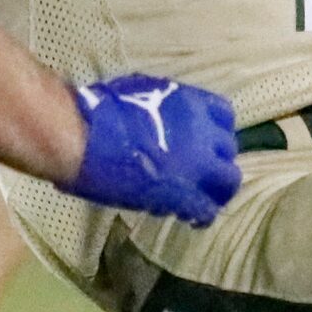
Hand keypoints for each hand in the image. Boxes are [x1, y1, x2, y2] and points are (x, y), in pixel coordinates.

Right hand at [61, 74, 243, 225]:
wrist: (83, 136)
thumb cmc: (98, 110)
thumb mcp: (140, 92)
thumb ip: (161, 109)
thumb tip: (159, 118)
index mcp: (191, 103)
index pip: (224, 116)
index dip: (214, 133)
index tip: (204, 143)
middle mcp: (202, 132)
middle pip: (228, 151)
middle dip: (216, 163)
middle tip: (201, 175)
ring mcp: (197, 165)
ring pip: (227, 182)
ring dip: (214, 190)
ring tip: (200, 200)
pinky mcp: (183, 195)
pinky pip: (205, 210)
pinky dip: (200, 215)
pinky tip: (191, 219)